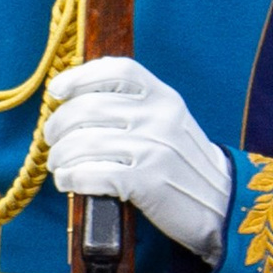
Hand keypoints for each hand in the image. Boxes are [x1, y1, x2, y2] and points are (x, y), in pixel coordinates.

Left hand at [44, 53, 233, 262]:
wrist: (221, 203)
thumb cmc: (182, 163)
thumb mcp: (168, 122)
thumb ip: (133, 106)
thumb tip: (74, 100)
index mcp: (163, 96)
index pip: (117, 70)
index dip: (80, 76)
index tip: (57, 91)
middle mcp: (159, 117)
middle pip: (88, 108)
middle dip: (58, 126)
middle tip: (52, 140)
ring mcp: (154, 149)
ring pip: (85, 143)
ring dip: (61, 157)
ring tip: (59, 166)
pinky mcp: (147, 182)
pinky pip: (93, 174)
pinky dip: (72, 179)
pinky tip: (68, 182)